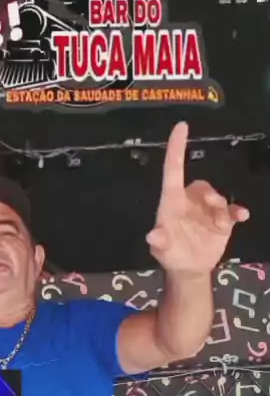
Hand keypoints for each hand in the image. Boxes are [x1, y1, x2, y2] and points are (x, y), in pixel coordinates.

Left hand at [147, 122, 249, 273]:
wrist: (190, 269)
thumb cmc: (171, 254)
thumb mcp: (163, 250)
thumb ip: (160, 242)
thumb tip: (152, 236)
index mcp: (172, 202)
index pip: (173, 170)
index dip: (176, 148)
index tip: (181, 126)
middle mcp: (190, 201)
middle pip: (202, 186)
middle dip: (210, 194)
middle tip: (214, 208)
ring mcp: (207, 210)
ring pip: (218, 198)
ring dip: (222, 208)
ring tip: (221, 225)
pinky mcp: (222, 220)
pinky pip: (232, 210)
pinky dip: (237, 212)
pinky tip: (242, 216)